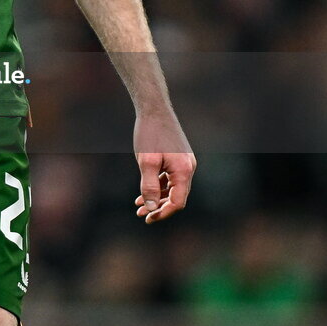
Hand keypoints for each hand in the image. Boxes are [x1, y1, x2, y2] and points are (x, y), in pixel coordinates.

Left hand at [133, 109, 195, 223]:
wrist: (153, 107)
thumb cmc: (150, 133)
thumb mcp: (146, 161)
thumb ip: (149, 185)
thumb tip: (151, 207)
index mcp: (184, 171)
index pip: (177, 202)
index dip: (163, 212)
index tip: (147, 217)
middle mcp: (188, 167)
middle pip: (176, 196)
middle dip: (159, 207)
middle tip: (141, 214)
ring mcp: (184, 161)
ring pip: (172, 187)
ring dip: (157, 196)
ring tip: (138, 204)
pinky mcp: (177, 156)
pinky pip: (169, 177)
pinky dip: (158, 184)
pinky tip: (144, 189)